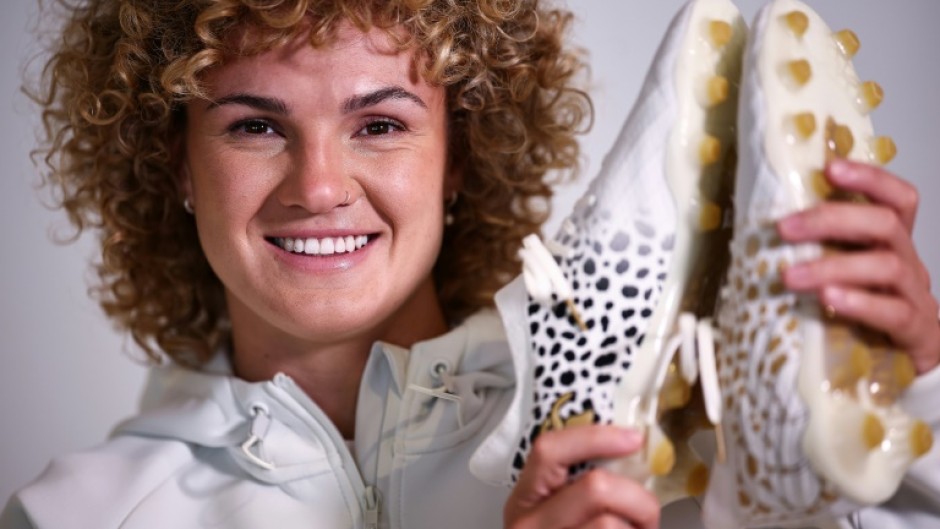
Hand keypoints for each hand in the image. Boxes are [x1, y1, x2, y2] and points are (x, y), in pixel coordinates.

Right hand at [504, 425, 659, 528]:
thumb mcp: (557, 515)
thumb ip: (580, 487)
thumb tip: (633, 454)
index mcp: (524, 501)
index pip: (550, 451)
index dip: (595, 437)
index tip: (633, 437)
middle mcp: (530, 527)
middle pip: (596, 487)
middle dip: (638, 499)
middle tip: (646, 516)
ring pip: (613, 525)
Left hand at [778, 158, 939, 373]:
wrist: (911, 367)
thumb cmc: (870, 314)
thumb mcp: (847, 275)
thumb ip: (823, 251)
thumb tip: (766, 230)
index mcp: (893, 244)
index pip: (898, 199)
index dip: (870, 178)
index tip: (830, 168)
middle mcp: (908, 263)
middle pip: (885, 225)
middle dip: (832, 220)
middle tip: (785, 228)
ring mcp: (915, 297)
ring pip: (886, 267)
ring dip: (833, 266)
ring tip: (790, 276)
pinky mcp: (917, 332)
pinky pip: (894, 313)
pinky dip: (859, 303)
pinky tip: (829, 299)